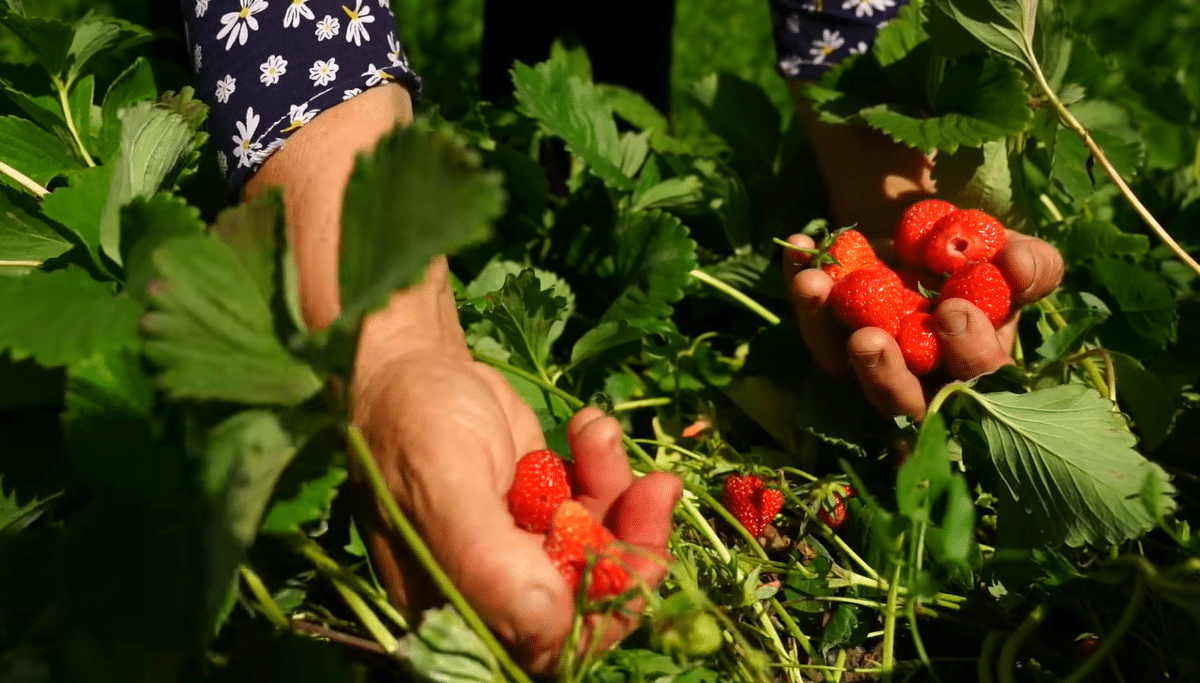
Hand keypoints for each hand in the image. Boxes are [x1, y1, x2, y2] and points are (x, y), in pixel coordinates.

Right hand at [350, 349, 681, 673]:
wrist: (410, 365)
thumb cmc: (412, 424)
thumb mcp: (443, 485)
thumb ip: (486, 559)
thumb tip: (546, 625)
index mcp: (455, 607)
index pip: (547, 646)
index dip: (602, 612)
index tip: (639, 556)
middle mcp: (493, 590)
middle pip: (588, 602)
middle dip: (631, 546)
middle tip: (657, 490)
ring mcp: (523, 549)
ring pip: (603, 549)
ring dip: (621, 495)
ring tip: (599, 433)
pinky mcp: (545, 509)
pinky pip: (598, 507)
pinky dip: (605, 467)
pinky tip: (586, 426)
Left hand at [782, 230, 1063, 418]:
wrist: (925, 227)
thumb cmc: (979, 253)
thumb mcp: (1012, 253)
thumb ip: (1032, 265)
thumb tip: (1019, 269)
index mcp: (973, 373)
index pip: (977, 384)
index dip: (967, 354)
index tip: (953, 309)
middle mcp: (917, 382)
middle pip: (899, 402)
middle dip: (883, 375)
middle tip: (869, 339)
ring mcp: (867, 365)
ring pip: (841, 367)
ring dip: (823, 328)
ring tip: (815, 284)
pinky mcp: (829, 338)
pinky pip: (810, 322)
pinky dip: (801, 287)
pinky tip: (800, 246)